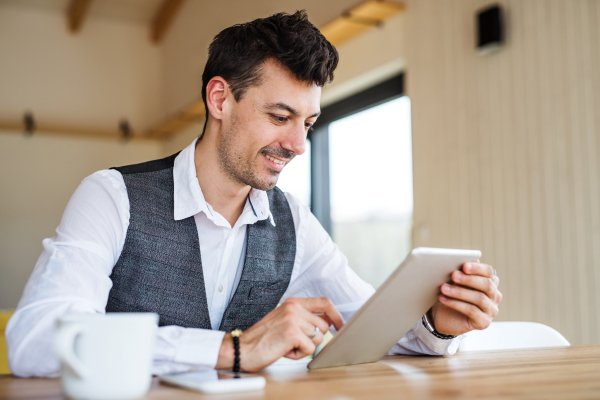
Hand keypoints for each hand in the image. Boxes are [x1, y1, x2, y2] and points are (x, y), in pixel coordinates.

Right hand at [215, 297, 343, 371]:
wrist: (241, 348)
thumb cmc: (262, 338)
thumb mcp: (283, 319)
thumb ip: (303, 318)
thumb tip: (327, 324)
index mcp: (293, 302)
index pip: (325, 303)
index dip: (336, 315)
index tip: (340, 325)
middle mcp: (294, 307)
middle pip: (324, 325)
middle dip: (313, 338)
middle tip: (294, 342)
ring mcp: (293, 319)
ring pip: (317, 339)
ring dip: (304, 347)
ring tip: (286, 345)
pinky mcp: (292, 332)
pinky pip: (309, 349)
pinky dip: (298, 355)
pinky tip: (284, 351)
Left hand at [430, 262, 501, 336]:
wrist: (444, 316)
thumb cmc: (452, 295)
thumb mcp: (455, 282)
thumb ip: (462, 272)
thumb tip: (467, 260)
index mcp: (490, 282)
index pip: (489, 272)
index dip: (477, 268)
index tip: (464, 266)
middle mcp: (494, 296)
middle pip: (487, 285)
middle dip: (469, 279)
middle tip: (453, 275)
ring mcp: (491, 310)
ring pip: (479, 298)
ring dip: (459, 292)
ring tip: (443, 288)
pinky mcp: (484, 322)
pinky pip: (472, 311)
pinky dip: (456, 304)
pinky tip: (443, 299)